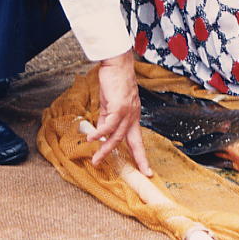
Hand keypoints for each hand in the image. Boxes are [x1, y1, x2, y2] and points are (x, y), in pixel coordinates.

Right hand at [88, 51, 151, 174]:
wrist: (116, 64)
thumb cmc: (113, 83)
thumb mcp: (110, 104)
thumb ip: (107, 118)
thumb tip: (100, 132)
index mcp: (132, 117)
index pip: (138, 140)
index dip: (141, 156)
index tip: (147, 170)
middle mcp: (133, 116)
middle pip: (134, 142)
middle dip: (137, 159)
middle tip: (140, 174)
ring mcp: (127, 111)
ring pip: (118, 136)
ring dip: (106, 149)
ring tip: (97, 160)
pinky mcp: (119, 106)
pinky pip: (108, 124)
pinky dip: (100, 132)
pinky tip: (92, 138)